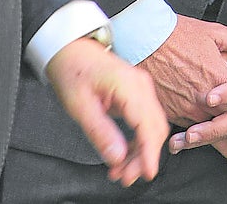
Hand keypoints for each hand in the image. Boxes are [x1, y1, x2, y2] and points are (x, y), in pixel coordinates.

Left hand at [47, 35, 167, 185]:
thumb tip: (117, 157)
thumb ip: (100, 132)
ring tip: (121, 170)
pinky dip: (138, 140)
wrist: (71, 49)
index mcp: (128, 86)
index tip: (147, 172)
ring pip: (152, 127)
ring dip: (140, 151)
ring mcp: (142, 88)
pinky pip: (145, 121)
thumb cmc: (73, 71)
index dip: (149, 152)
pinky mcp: (138, 94)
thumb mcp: (80, 106)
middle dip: (143, 157)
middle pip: (154, 129)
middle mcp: (141, 86)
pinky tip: (124, 154)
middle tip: (125, 177)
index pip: (147, 125)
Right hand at [138, 15, 226, 162]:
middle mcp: (206, 100)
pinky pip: (191, 133)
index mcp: (221, 78)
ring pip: (214, 135)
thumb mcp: (216, 33)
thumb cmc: (177, 33)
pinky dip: (202, 141)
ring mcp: (188, 109)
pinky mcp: (171, 113)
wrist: (142, 39)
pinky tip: (205, 144)